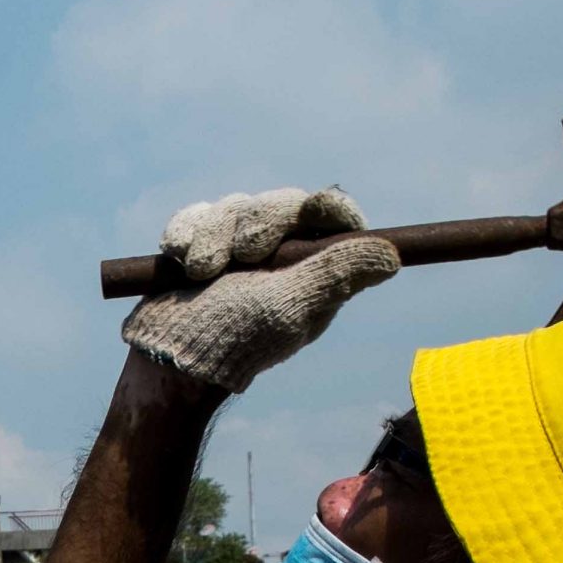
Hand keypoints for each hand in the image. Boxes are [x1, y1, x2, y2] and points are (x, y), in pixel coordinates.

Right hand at [120, 187, 397, 392]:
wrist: (170, 358)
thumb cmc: (233, 340)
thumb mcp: (290, 309)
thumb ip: (335, 274)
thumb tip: (392, 256)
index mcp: (311, 270)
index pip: (330, 218)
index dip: (327, 207)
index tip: (315, 208)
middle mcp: (277, 254)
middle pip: (279, 205)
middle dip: (256, 223)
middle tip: (242, 256)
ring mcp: (235, 248)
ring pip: (233, 207)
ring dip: (213, 235)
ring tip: (200, 272)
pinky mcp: (198, 245)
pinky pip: (197, 216)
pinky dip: (187, 230)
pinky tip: (179, 256)